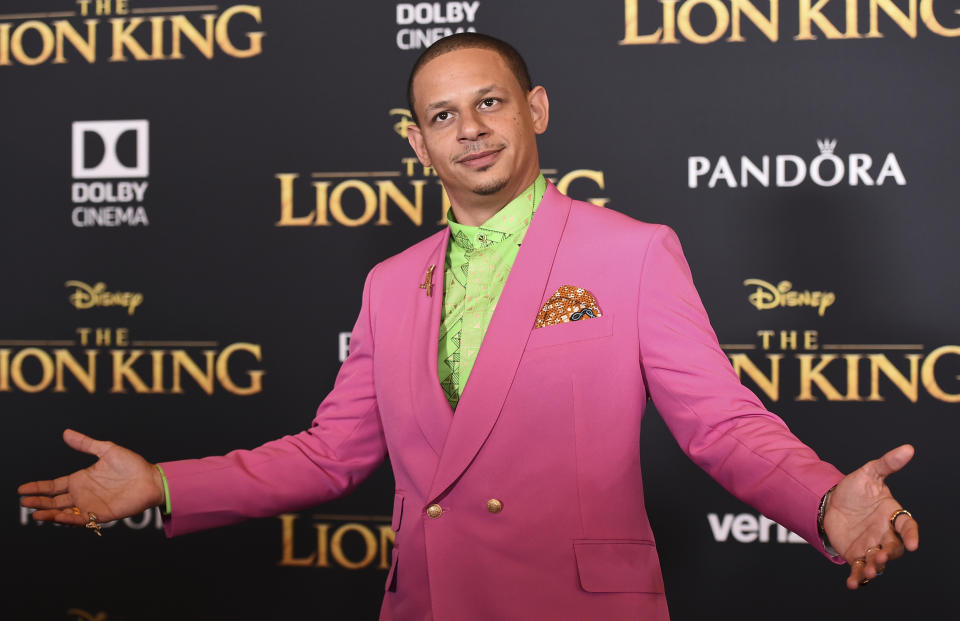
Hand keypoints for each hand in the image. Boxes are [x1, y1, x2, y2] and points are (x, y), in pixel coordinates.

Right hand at [18, 429, 165, 526]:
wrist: (151, 478)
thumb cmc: (132, 464)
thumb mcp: (106, 450)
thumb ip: (85, 444)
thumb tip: (66, 433)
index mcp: (81, 479)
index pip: (54, 486)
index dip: (38, 487)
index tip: (21, 489)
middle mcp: (83, 494)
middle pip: (54, 500)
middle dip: (38, 501)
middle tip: (23, 501)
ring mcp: (91, 505)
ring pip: (64, 512)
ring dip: (49, 513)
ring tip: (34, 513)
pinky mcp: (101, 515)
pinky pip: (81, 519)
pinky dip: (68, 519)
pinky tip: (56, 517)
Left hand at [822, 444, 918, 588]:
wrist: (830, 501)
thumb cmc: (855, 488)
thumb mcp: (869, 473)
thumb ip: (887, 464)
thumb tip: (908, 448)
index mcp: (892, 515)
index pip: (907, 526)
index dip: (911, 535)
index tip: (912, 544)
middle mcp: (885, 534)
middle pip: (894, 548)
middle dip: (890, 554)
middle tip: (882, 557)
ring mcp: (872, 546)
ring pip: (878, 561)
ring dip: (875, 567)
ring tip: (868, 570)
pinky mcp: (856, 555)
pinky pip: (859, 569)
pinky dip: (857, 578)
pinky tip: (852, 584)